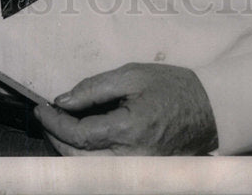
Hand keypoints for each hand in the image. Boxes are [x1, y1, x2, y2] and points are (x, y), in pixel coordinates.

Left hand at [34, 62, 217, 155]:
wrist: (209, 110)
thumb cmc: (172, 87)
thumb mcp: (133, 75)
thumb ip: (95, 88)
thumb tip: (63, 100)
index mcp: (129, 130)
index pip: (78, 134)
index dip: (55, 122)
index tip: (42, 108)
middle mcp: (131, 159)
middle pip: (77, 159)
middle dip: (55, 138)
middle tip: (46, 118)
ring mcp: (136, 172)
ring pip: (87, 170)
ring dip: (68, 151)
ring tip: (59, 128)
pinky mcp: (140, 176)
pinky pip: (103, 172)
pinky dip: (86, 158)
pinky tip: (80, 141)